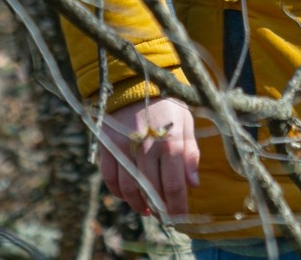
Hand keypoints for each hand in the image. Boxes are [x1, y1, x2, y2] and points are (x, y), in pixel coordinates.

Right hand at [98, 97, 199, 217]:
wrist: (136, 82)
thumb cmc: (168, 104)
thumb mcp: (187, 122)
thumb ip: (190, 153)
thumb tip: (193, 183)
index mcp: (170, 142)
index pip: (174, 185)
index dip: (177, 206)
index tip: (180, 218)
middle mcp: (145, 148)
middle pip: (151, 191)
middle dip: (159, 209)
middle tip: (164, 217)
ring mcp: (123, 149)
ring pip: (129, 189)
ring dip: (138, 204)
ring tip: (148, 210)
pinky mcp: (107, 148)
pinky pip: (110, 179)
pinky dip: (118, 193)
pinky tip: (128, 196)